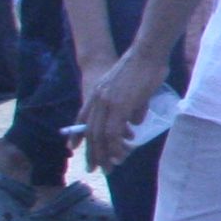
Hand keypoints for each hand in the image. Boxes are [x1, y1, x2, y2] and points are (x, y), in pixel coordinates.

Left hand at [79, 45, 159, 172]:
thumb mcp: (133, 89)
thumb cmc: (145, 67)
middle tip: (95, 168)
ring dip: (105, 154)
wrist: (147, 52)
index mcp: (98, 94)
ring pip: (100, 135)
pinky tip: (120, 155)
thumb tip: (135, 123)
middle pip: (90, 132)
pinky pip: (114, 132)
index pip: (82, 119)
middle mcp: (98, 99)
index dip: (77, 134)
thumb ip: (132, 106)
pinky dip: (116, 146)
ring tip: (110, 167)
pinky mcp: (120, 105)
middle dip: (92, 152)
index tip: (73, 148)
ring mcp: (107, 102)